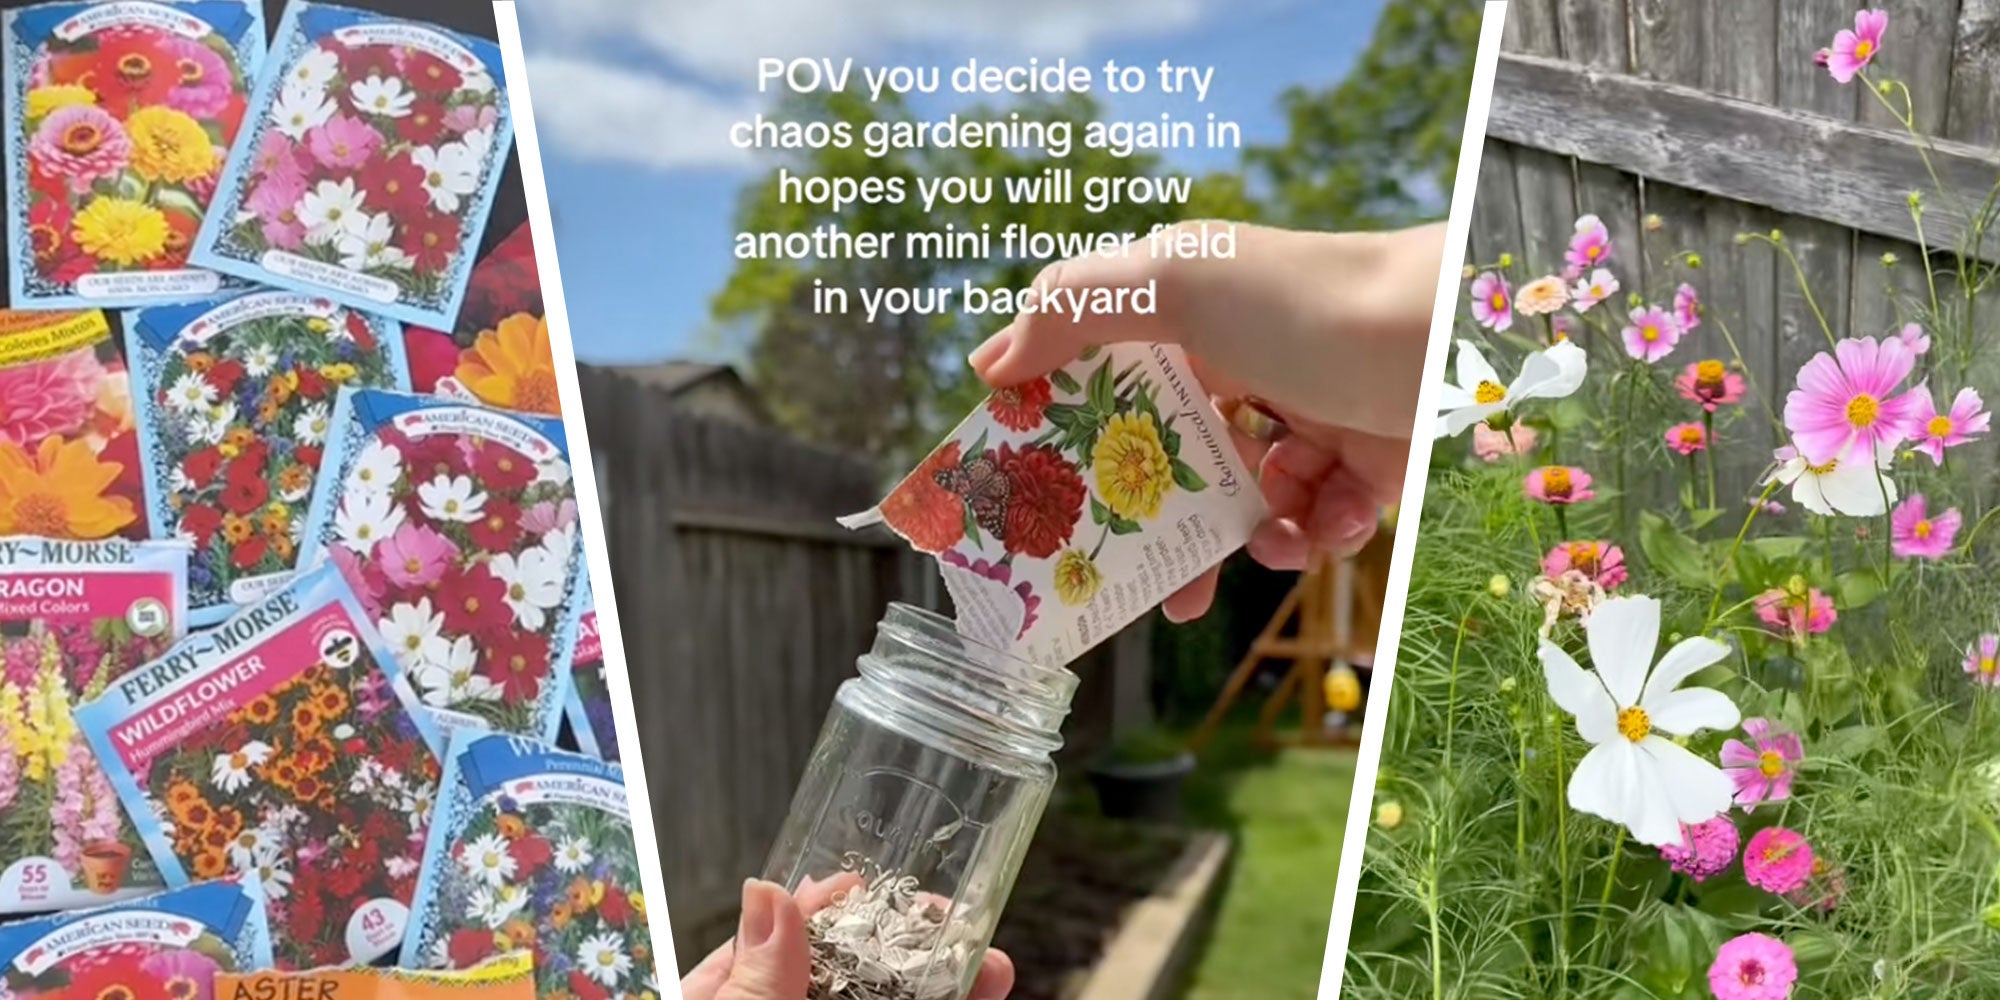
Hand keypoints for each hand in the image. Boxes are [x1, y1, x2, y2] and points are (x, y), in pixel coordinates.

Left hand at [682, 878, 1016, 999]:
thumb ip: (750, 980)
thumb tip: (767, 891)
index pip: (769, 945)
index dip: (820, 909)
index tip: (863, 882)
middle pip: (846, 972)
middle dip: (901, 942)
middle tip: (952, 911)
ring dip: (942, 979)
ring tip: (991, 959)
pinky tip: (981, 989)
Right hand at [969, 221, 1439, 619]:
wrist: (1452, 337)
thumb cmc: (1307, 300)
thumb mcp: (1175, 281)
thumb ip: (1074, 308)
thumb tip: (990, 363)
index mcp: (1196, 309)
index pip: (1113, 371)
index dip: (1077, 427)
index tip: (1043, 488)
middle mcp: (1252, 358)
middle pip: (1179, 451)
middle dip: (1157, 517)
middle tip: (1132, 576)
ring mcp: (1313, 409)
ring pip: (1251, 496)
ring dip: (1244, 536)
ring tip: (1253, 552)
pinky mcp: (1370, 456)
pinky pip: (1322, 516)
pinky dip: (1314, 534)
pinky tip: (1317, 531)